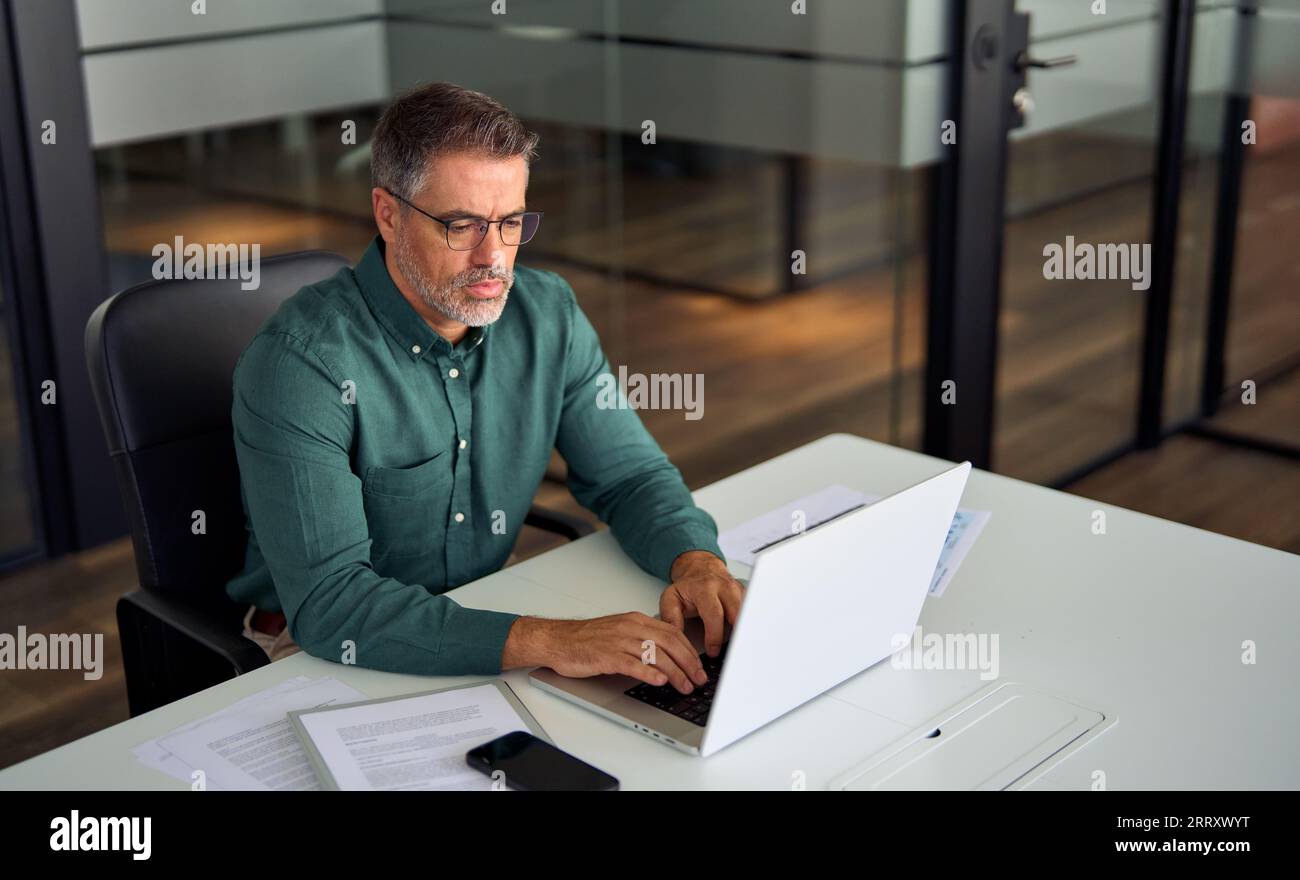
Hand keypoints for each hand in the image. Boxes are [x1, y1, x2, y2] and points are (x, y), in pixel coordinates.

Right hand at [501, 613, 707, 693]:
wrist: (557, 640)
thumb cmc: (586, 639)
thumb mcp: (619, 632)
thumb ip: (641, 639)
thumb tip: (666, 655)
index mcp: (636, 620)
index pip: (672, 632)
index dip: (690, 650)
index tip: (699, 665)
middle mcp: (630, 627)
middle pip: (670, 643)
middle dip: (689, 662)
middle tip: (699, 678)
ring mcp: (619, 641)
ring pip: (656, 655)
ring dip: (675, 672)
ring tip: (684, 686)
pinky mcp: (607, 656)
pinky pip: (634, 664)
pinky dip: (650, 673)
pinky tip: (660, 681)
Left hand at [660, 550, 744, 657]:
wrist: (700, 569)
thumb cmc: (687, 587)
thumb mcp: (670, 598)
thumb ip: (670, 617)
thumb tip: (675, 635)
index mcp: (705, 588)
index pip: (714, 614)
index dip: (715, 635)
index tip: (713, 650)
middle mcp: (724, 587)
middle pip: (737, 613)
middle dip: (735, 635)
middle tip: (731, 653)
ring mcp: (737, 590)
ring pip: (747, 613)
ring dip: (743, 631)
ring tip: (739, 648)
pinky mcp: (745, 594)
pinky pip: (750, 612)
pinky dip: (747, 625)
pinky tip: (743, 637)